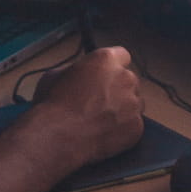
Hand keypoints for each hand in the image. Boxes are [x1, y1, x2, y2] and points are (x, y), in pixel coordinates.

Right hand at [32, 46, 143, 163]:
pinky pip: (134, 124)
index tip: (106, 75)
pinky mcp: (136, 126)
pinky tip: (105, 133)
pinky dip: (123, 129)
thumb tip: (79, 75)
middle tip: (100, 101)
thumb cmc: (54, 105)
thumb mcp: (56, 74)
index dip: (113, 66)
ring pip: (134, 103)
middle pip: (129, 80)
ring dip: (123, 109)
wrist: (59, 135)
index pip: (122, 55)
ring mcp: (133, 103)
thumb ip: (76, 70)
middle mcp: (125, 78)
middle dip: (118, 89)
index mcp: (106, 59)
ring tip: (101, 120)